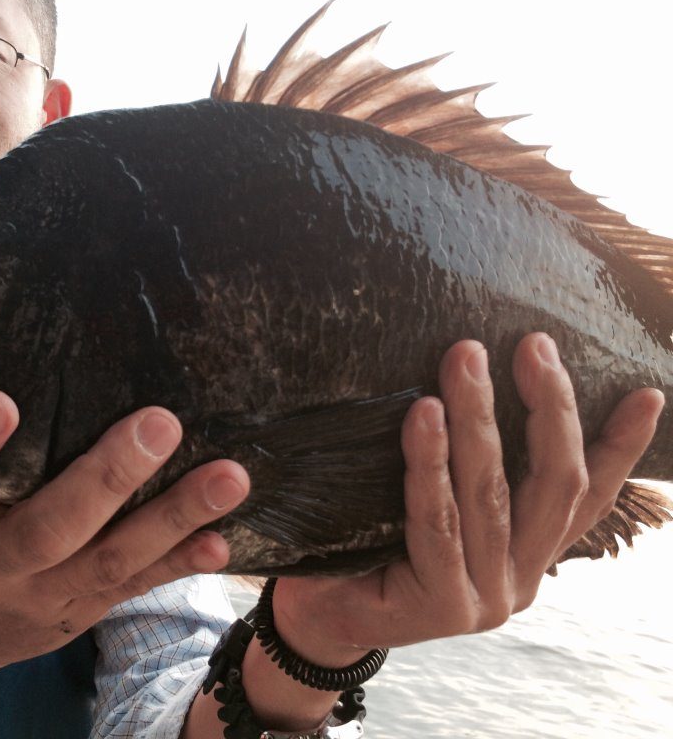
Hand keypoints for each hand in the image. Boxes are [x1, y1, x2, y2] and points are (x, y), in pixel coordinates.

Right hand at [0, 395, 248, 677]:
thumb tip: (51, 349)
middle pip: (46, 527)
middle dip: (108, 477)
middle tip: (161, 423)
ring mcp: (42, 595)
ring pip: (109, 559)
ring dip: (172, 516)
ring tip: (228, 478)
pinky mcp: (84, 612)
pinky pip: (135, 587)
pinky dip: (180, 562)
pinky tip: (220, 541)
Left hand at [270, 333, 663, 663]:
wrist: (322, 618)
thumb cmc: (373, 549)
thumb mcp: (433, 505)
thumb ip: (467, 471)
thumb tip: (470, 386)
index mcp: (528, 555)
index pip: (587, 495)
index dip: (620, 447)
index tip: (648, 394)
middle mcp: (520, 579)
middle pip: (554, 483)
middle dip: (549, 406)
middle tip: (533, 344)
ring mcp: (486, 598)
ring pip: (494, 493)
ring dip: (481, 417)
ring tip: (467, 358)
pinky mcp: (442, 607)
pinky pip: (437, 521)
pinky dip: (431, 463)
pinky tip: (425, 413)